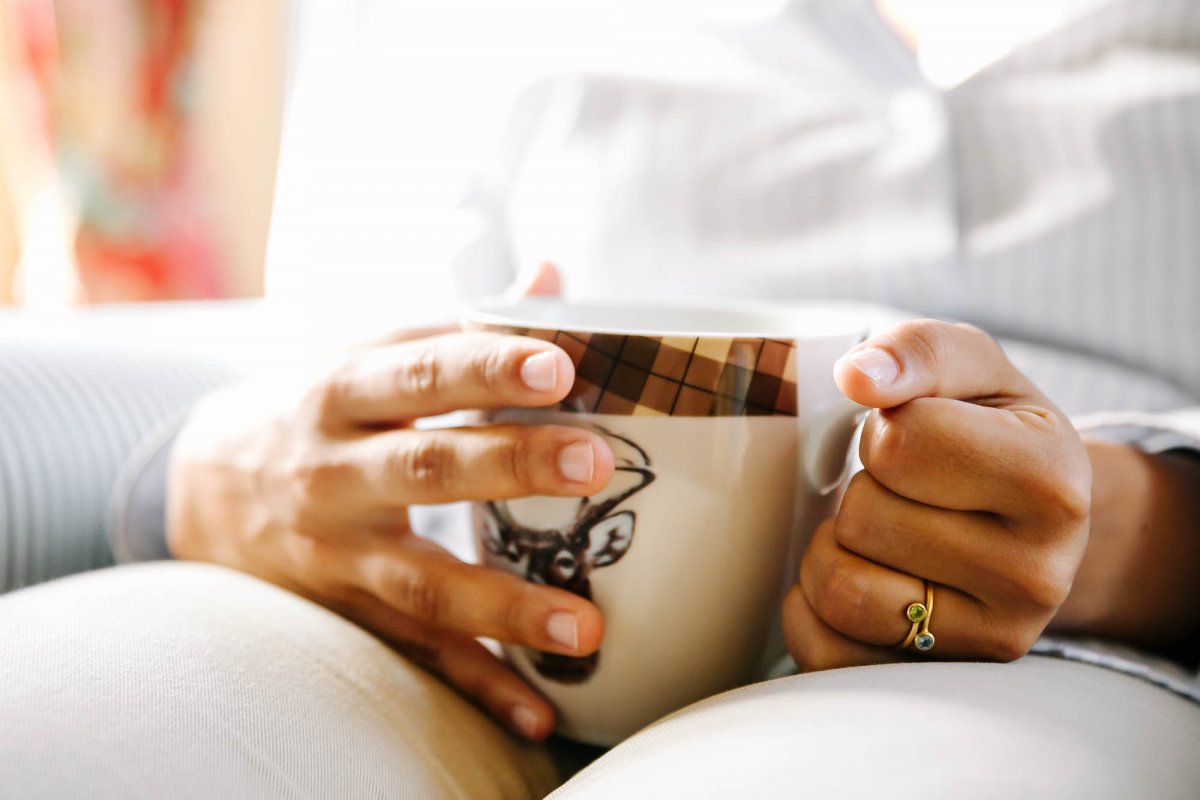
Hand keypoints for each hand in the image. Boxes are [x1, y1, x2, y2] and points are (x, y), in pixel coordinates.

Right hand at [168, 324, 614, 739]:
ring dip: (504, 605)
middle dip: (510, 464)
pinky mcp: (347, 611)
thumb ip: (459, 326)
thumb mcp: (366, 356)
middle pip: (425, 469)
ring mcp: (337, 551)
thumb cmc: (315, 410)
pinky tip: (535, 708)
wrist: (201, 484)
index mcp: (344, 392)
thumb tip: (555, 277)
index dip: (487, 366)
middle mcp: (334, 471)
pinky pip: (416, 651)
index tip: (557, 366)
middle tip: (591, 463)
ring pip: (422, 580)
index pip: (420, 372)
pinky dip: (476, 683)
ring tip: (584, 625)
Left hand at [782, 320, 1091, 670]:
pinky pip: (825, 652)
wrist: (1036, 518)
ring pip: (841, 589)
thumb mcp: (972, 367)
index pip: (900, 443)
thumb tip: (857, 375)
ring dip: (832, 548)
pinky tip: (854, 575)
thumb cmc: (991, 428)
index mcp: (1053, 482)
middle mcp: (1038, 575)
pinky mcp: (938, 679)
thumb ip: (916, 352)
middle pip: (864, 517)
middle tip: (901, 492)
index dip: (885, 430)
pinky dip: (811, 608)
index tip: (915, 438)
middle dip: (862, 489)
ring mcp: (992, 639)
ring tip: (875, 533)